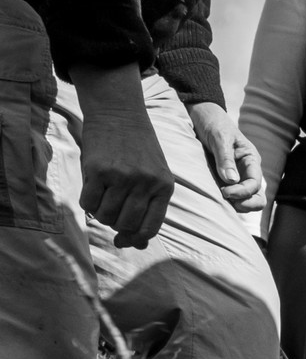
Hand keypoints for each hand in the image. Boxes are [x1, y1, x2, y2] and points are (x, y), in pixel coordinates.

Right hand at [73, 63, 174, 246]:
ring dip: (100, 214)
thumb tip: (138, 245)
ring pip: (106, 216)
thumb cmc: (137, 150)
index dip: (135, 238)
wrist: (120, 113)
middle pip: (126, 224)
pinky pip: (89, 202)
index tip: (124, 238)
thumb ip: (148, 208)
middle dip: (116, 225)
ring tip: (102, 199)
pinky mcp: (98, 169)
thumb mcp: (154, 176)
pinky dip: (87, 203)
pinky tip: (91, 192)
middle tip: (110, 211)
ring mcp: (122, 177)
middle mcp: (145, 184)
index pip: (150, 228)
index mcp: (164, 187)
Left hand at [187, 102, 264, 211]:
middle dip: (247, 203)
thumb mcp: (219, 137)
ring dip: (240, 205)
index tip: (225, 191)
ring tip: (223, 201)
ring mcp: (238, 176)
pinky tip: (218, 199)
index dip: (243, 192)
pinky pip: (234, 197)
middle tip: (228, 201)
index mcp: (251, 159)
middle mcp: (248, 170)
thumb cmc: (213, 122)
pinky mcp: (226, 179)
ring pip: (249, 200)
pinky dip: (230, 202)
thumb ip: (225, 159)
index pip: (255, 183)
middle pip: (258, 196)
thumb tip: (231, 181)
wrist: (201, 114)